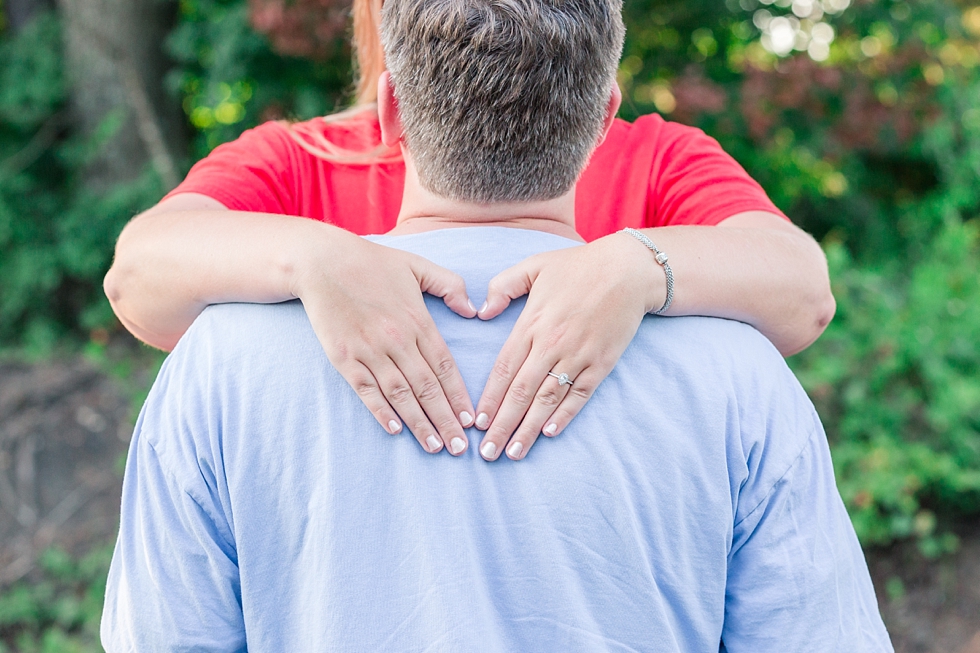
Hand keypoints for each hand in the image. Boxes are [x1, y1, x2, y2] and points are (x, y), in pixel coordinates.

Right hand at [293, 232, 477, 454]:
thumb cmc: (372, 262)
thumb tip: (473, 310)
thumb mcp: (418, 265)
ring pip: (400, 394)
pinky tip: (394, 429)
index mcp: (418, 320)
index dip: (458, 396)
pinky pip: (366, 390)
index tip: (470, 420)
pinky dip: (380, 411)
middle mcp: (397, 339)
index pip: (444, 366)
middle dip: (445, 420)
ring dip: (418, 423)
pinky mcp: (343, 357)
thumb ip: (450, 285)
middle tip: (459, 448)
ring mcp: (369, 350)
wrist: (321, 261)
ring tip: (434, 447)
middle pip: (427, 388)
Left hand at [473, 232, 662, 460]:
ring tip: (513, 453)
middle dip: (502, 425)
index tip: (476, 423)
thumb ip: (503, 286)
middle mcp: (552, 344)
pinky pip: (580, 394)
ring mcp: (579, 355)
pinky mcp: (602, 362)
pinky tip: (550, 433)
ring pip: (548, 399)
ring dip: (529, 429)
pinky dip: (565, 415)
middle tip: (487, 453)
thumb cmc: (577, 266)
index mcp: (532, 323)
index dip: (489, 399)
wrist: (628, 270)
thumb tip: (480, 311)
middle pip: (521, 392)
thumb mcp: (533, 266)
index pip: (504, 369)